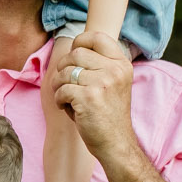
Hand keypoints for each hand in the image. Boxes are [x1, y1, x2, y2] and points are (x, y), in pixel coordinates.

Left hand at [53, 32, 138, 165]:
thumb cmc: (108, 114)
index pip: (96, 37)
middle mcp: (114, 71)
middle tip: (66, 84)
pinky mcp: (88, 98)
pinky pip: (61, 90)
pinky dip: (59, 100)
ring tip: (66, 98)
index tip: (73, 58)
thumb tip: (73, 48)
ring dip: (59, 86)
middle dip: (63, 69)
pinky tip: (67, 108)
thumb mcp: (113, 83)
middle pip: (75, 54)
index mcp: (122, 64)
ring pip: (65, 72)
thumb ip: (98, 65)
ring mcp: (102, 83)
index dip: (79, 42)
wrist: (116, 144)